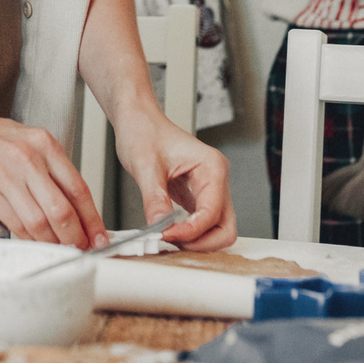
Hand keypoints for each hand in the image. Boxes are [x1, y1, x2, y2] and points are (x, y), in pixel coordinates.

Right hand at [0, 98, 105, 248]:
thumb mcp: (24, 140)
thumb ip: (47, 169)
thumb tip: (70, 206)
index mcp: (43, 143)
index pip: (78, 188)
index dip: (92, 218)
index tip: (99, 236)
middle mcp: (28, 158)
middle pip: (63, 210)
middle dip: (76, 237)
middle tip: (83, 250)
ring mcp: (5, 175)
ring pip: (39, 222)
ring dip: (53, 243)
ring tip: (61, 251)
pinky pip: (14, 224)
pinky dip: (28, 239)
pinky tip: (34, 242)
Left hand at [115, 110, 235, 250]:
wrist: (138, 121)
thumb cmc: (145, 131)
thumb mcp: (145, 164)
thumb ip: (154, 197)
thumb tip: (159, 225)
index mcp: (212, 167)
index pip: (212, 213)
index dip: (191, 230)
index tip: (166, 234)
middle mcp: (216, 179)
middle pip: (225, 228)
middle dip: (201, 242)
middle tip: (172, 241)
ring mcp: (209, 190)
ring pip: (217, 230)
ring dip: (197, 241)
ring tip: (169, 237)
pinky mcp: (197, 197)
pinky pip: (203, 224)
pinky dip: (190, 234)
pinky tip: (170, 231)